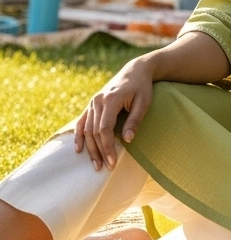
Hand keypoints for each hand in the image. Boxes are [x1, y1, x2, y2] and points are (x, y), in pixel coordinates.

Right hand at [74, 53, 159, 169]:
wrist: (135, 71)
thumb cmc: (142, 87)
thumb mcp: (144, 103)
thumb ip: (135, 120)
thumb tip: (128, 140)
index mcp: (111, 99)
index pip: (105, 128)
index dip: (107, 146)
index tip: (113, 162)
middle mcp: (98, 101)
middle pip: (94, 131)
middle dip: (99, 151)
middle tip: (105, 168)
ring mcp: (92, 102)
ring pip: (86, 129)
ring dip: (90, 148)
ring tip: (96, 164)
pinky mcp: (91, 104)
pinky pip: (81, 122)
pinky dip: (78, 136)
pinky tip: (78, 149)